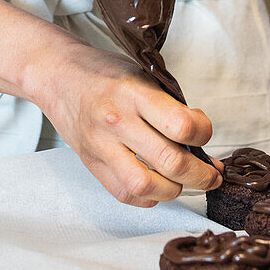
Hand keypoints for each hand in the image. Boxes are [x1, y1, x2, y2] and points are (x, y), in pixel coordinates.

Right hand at [27, 36, 223, 206]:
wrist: (57, 75)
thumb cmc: (104, 72)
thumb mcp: (140, 74)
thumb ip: (169, 105)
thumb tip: (202, 143)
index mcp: (134, 93)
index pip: (182, 125)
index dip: (204, 133)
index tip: (204, 131)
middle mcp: (117, 121)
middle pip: (172, 163)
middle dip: (202, 175)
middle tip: (212, 175)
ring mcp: (101, 146)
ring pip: (149, 187)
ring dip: (176, 190)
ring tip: (184, 181)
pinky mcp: (91, 164)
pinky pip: (126, 195)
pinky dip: (149, 198)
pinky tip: (158, 185)